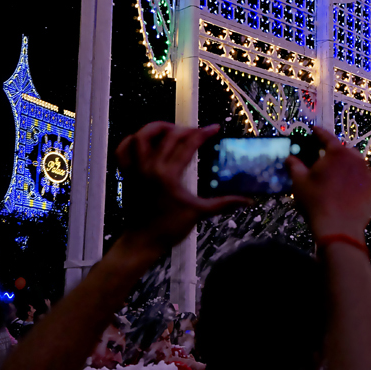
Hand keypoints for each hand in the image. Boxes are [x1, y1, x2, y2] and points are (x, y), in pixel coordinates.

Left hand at [116, 122, 250, 251]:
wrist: (142, 241)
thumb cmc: (169, 228)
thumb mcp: (199, 213)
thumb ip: (224, 203)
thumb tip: (246, 200)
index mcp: (169, 174)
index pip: (188, 144)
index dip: (204, 133)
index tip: (214, 128)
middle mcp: (150, 167)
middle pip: (168, 135)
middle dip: (185, 129)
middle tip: (197, 133)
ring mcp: (136, 169)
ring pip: (141, 136)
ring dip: (156, 128)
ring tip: (170, 130)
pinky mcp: (127, 174)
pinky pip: (123, 151)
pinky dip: (131, 141)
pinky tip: (144, 141)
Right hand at [286, 126, 370, 242]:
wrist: (340, 228)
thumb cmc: (317, 202)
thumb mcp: (300, 182)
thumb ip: (295, 166)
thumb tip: (290, 158)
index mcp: (338, 153)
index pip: (326, 137)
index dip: (318, 133)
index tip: (313, 130)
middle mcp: (356, 159)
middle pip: (342, 150)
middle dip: (332, 151)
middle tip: (322, 156)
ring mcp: (367, 174)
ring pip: (354, 163)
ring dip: (344, 165)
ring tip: (334, 173)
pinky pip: (360, 178)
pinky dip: (352, 179)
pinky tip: (344, 188)